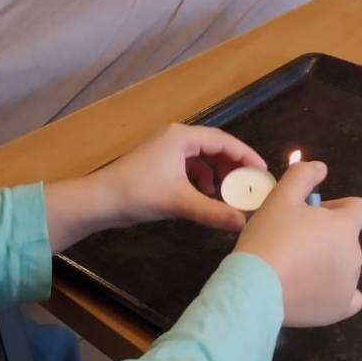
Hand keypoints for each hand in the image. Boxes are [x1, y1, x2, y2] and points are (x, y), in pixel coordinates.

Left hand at [103, 122, 268, 223]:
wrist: (99, 200)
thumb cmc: (138, 194)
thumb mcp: (179, 202)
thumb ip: (213, 211)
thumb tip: (242, 223)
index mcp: (181, 137)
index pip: (223, 140)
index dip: (245, 155)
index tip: (262, 171)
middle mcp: (175, 137)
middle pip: (214, 146)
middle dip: (233, 164)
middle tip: (250, 182)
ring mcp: (165, 149)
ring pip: (201, 156)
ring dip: (217, 172)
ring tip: (229, 191)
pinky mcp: (158, 162)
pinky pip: (188, 165)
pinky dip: (200, 178)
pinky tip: (203, 194)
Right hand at [234, 161, 361, 327]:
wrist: (255, 288)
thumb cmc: (269, 239)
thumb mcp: (280, 198)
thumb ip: (303, 176)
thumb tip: (321, 168)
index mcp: (345, 226)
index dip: (340, 208)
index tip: (315, 216)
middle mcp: (355, 254)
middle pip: (348, 239)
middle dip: (328, 237)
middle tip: (294, 242)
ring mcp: (351, 284)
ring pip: (345, 266)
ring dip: (328, 263)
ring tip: (294, 268)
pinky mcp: (342, 308)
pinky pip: (351, 298)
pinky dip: (337, 293)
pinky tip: (317, 291)